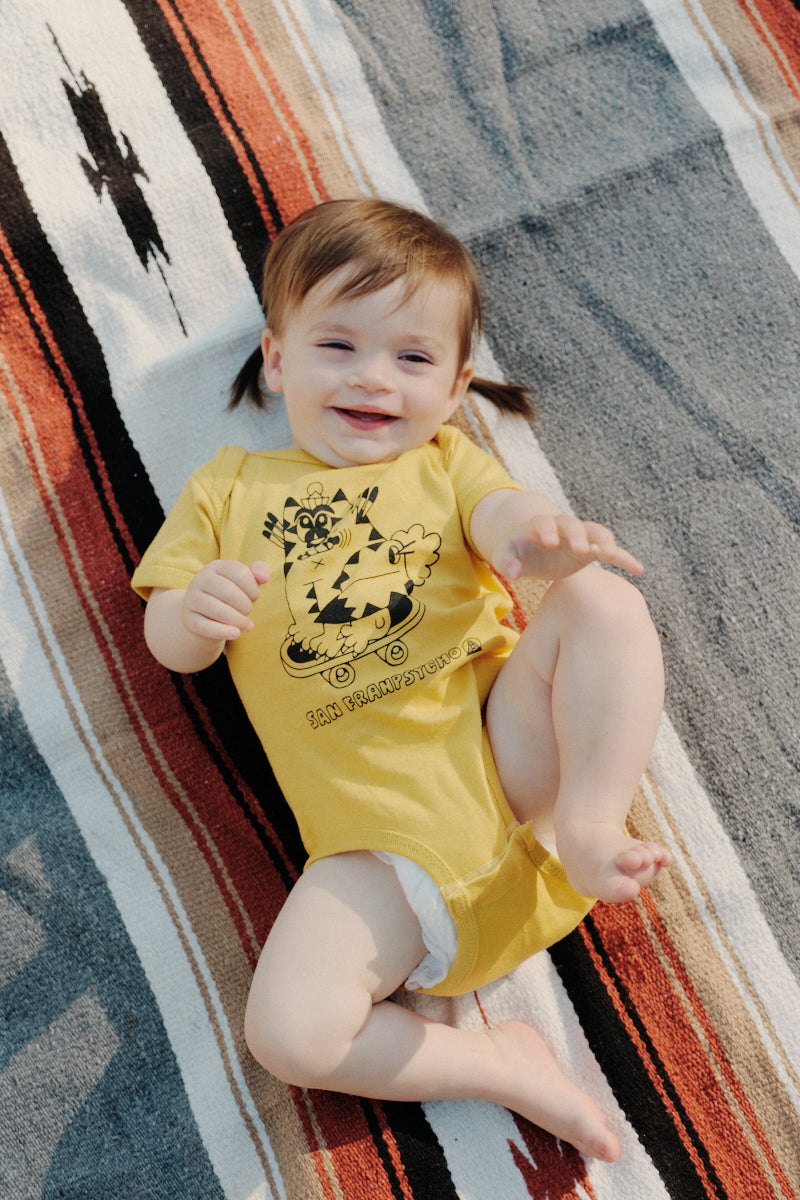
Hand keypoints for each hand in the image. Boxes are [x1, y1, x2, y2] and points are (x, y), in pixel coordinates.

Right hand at [182, 559, 269, 641]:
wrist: (205, 614)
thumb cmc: (232, 595)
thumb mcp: (245, 580)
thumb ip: (259, 572)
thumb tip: (264, 577)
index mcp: (216, 566)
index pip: (240, 573)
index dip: (253, 589)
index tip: (254, 597)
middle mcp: (200, 579)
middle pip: (229, 592)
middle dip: (245, 605)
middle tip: (248, 612)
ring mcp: (191, 599)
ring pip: (218, 611)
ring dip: (238, 620)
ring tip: (247, 625)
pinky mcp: (188, 619)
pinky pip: (206, 627)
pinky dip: (224, 632)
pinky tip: (236, 634)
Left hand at [494, 513, 642, 580]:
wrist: (533, 547)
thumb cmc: (517, 552)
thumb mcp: (506, 556)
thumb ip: (505, 563)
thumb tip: (512, 573)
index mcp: (537, 526)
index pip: (542, 523)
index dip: (546, 530)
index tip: (549, 541)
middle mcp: (561, 527)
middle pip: (571, 524)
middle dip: (576, 534)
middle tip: (580, 549)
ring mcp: (578, 536)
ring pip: (595, 532)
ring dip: (604, 541)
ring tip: (612, 555)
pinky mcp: (591, 549)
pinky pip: (610, 550)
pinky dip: (624, 558)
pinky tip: (638, 569)